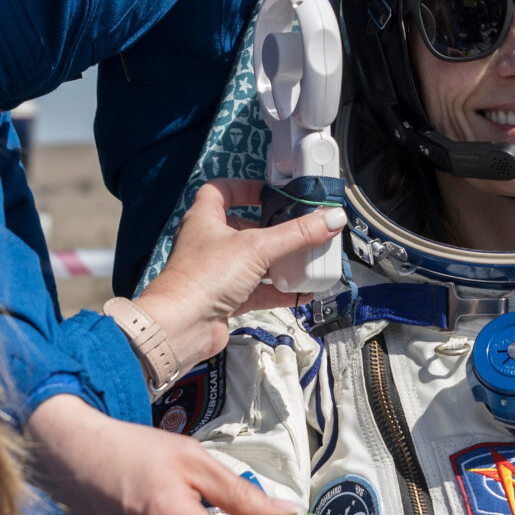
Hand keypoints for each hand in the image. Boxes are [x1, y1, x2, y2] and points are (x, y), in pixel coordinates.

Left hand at [133, 182, 345, 371]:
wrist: (182, 326)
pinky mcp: (224, 299)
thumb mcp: (257, 247)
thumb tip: (332, 218)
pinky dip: (278, 291)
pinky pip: (257, 290)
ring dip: (279, 262)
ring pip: (253, 262)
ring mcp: (216, 272)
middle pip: (245, 228)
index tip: (271, 193)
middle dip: (273, 231)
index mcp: (206, 218)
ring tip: (307, 260)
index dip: (245, 188)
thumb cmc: (203, 277)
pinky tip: (302, 292)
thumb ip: (297, 234)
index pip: (222, 191)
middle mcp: (208, 243)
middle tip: (299, 230)